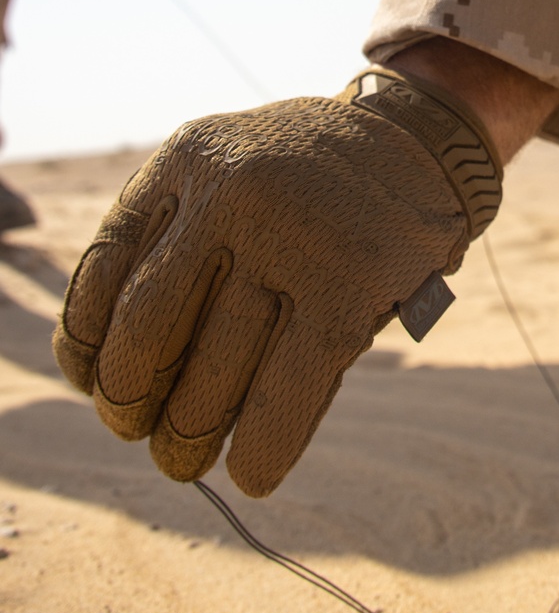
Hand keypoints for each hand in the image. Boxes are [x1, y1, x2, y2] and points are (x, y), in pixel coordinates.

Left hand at [53, 69, 501, 496]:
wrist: (419, 139)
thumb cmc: (304, 178)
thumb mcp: (229, 168)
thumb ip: (172, 237)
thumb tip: (103, 373)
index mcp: (189, 157)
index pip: (103, 270)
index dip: (84, 343)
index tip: (89, 378)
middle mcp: (233, 192)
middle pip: (146, 331)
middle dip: (126, 400)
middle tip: (135, 429)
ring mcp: (294, 239)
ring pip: (212, 376)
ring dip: (187, 439)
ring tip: (185, 457)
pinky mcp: (350, 288)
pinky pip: (286, 397)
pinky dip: (262, 451)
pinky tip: (253, 473)